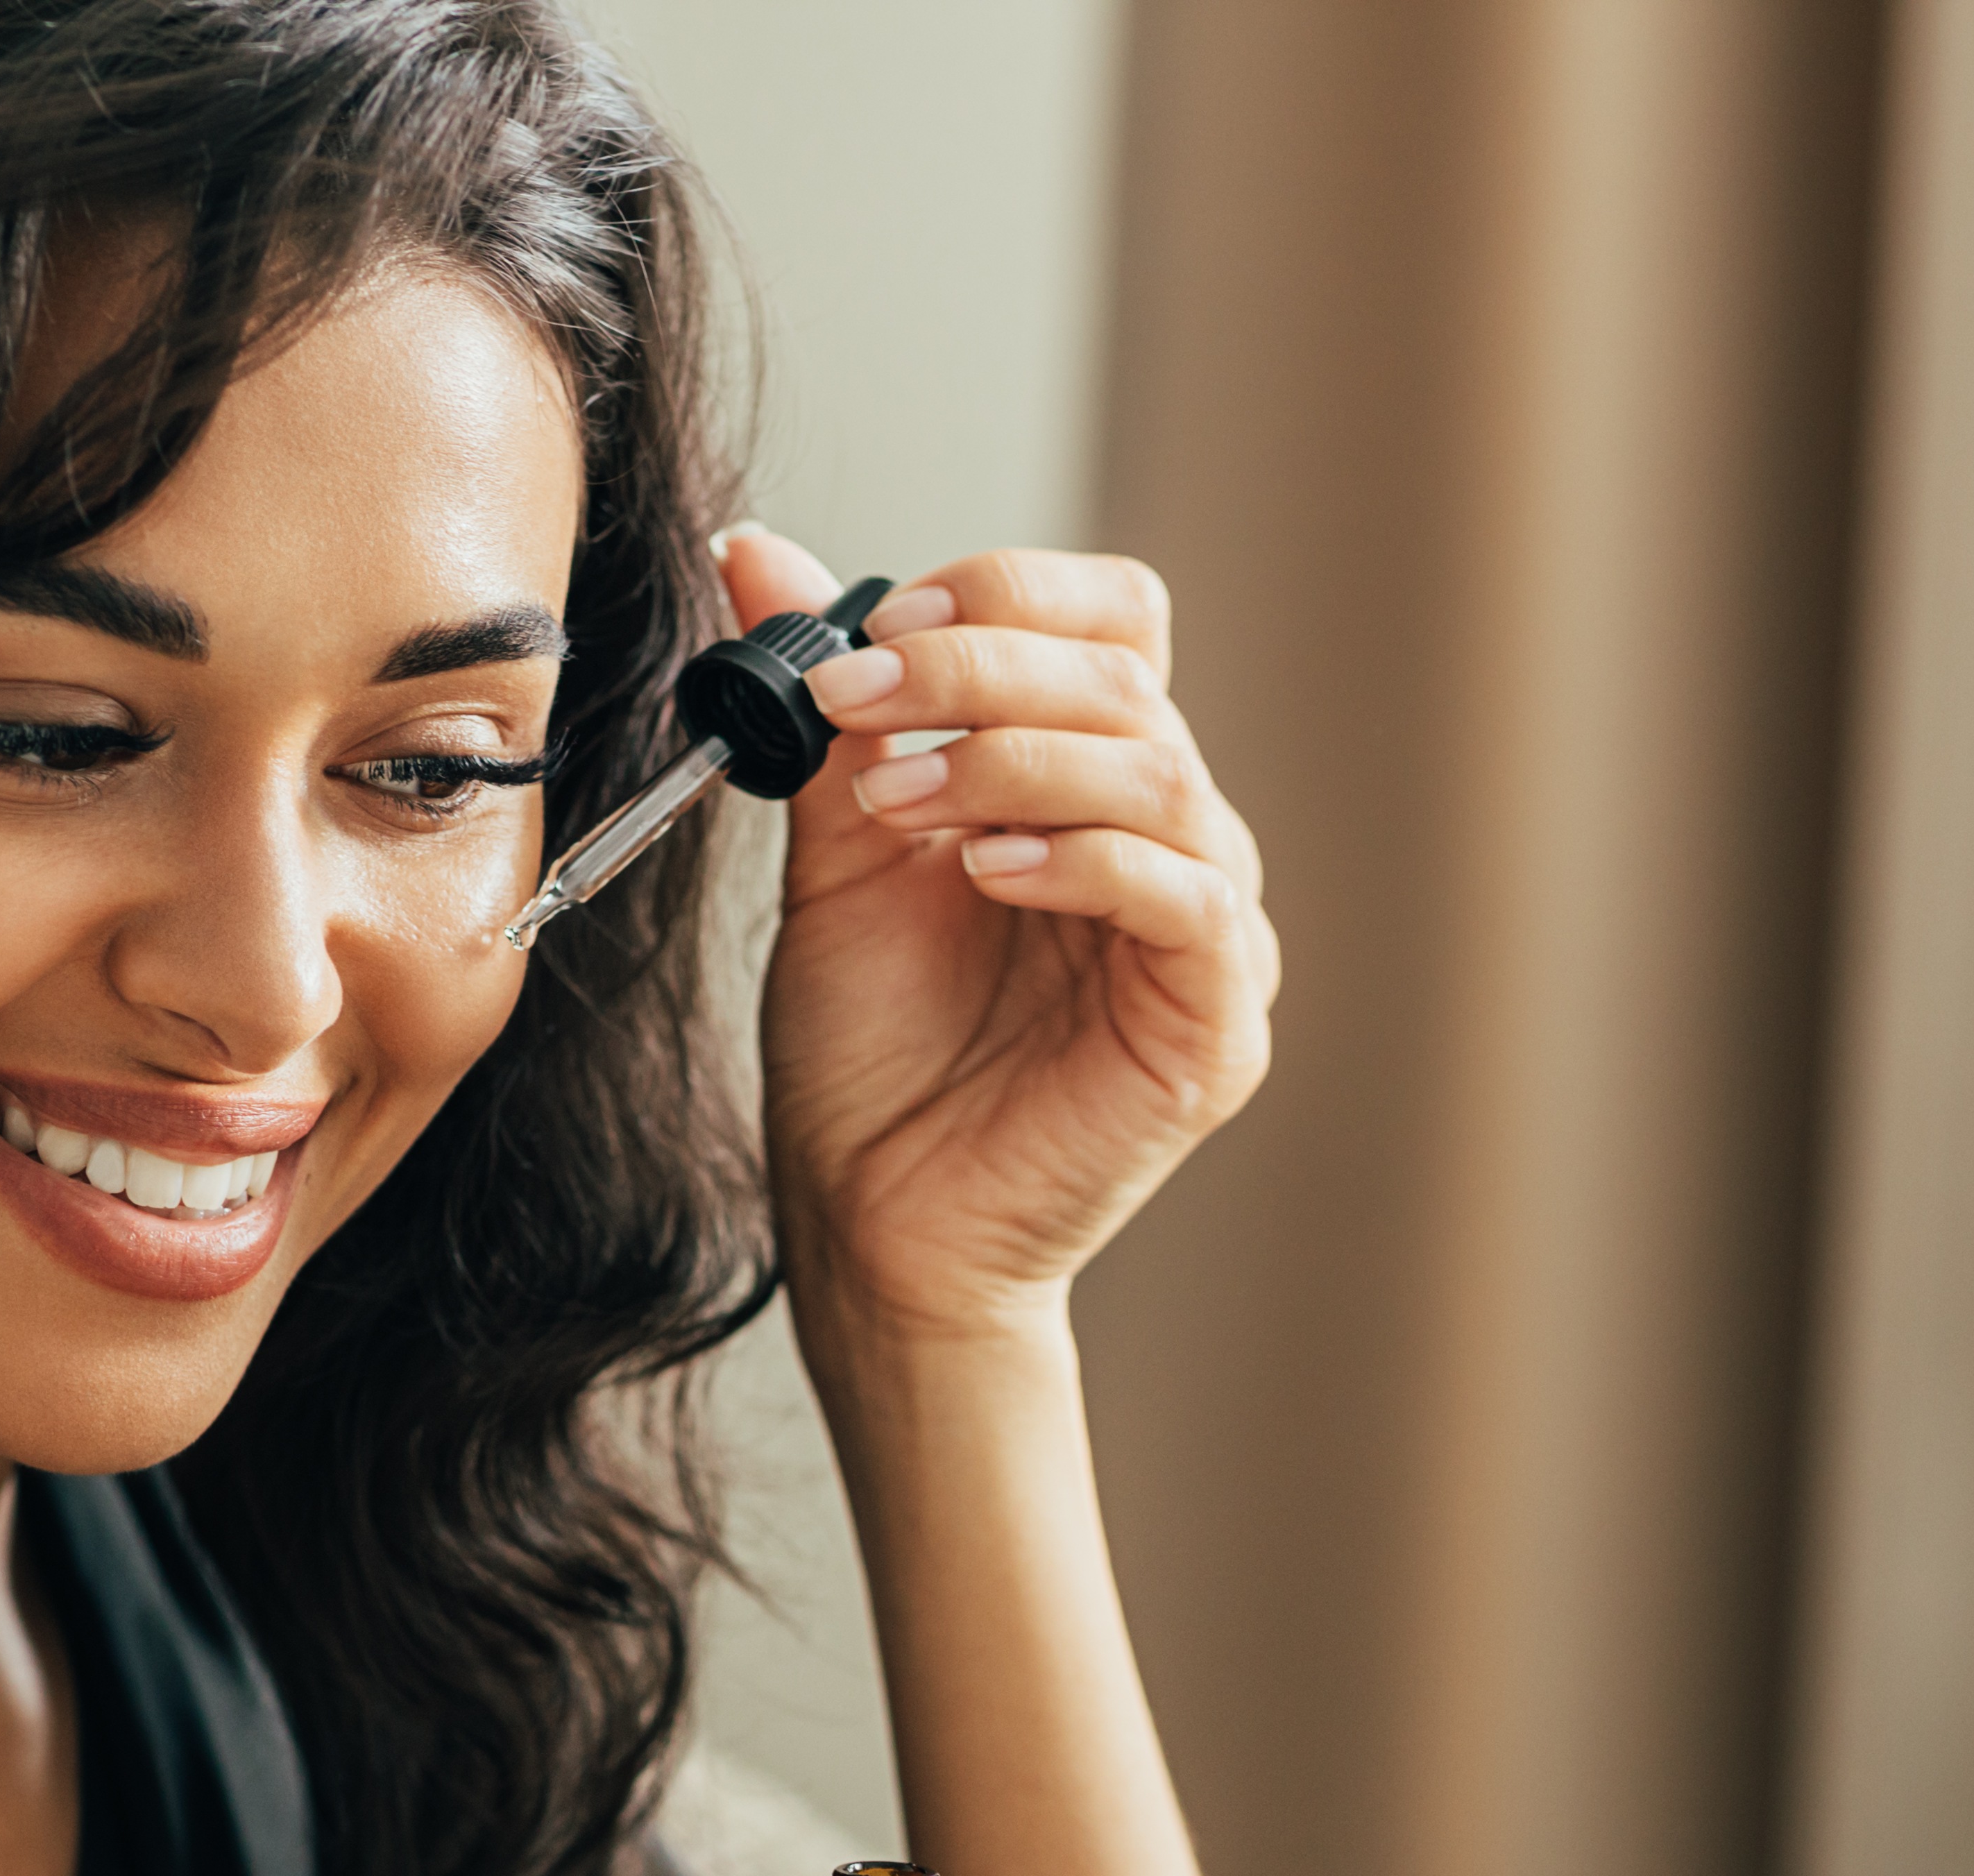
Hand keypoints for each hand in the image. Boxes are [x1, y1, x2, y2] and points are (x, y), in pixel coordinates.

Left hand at [723, 527, 1278, 1346]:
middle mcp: (1170, 841)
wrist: (875, 1227)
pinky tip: (984, 872)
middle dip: (978, 671)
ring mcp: (1209, 934)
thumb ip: (825, 712)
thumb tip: (755, 551)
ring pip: (1157, 773)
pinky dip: (1081, 859)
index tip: (876, 633)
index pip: (1112, 623)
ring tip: (897, 806)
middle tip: (859, 700)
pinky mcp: (1218, 1027)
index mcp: (1090, 785)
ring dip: (1010, 760)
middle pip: (1127, 679)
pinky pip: (1189, 898)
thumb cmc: (870, 1055)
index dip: (1007, 599)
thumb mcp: (837, 854)